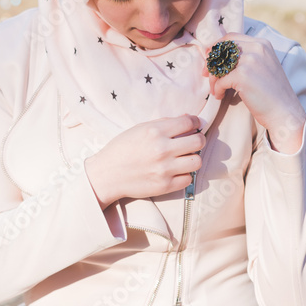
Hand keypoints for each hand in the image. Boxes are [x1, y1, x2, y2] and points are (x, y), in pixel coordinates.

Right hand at [85, 114, 205, 208]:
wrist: (107, 175)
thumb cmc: (122, 149)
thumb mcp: (139, 129)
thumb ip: (164, 123)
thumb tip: (187, 118)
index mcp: (155, 131)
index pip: (188, 122)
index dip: (194, 122)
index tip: (194, 125)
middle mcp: (162, 149)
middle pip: (198, 141)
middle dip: (198, 139)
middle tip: (192, 142)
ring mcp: (165, 169)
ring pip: (197, 161)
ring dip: (193, 158)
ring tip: (184, 158)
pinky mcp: (165, 186)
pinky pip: (188, 179)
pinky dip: (184, 175)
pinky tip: (176, 171)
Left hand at [202, 34, 305, 152]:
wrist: (285, 112)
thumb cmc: (272, 94)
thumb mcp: (263, 67)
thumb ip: (247, 58)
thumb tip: (219, 58)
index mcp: (262, 44)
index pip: (230, 37)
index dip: (217, 48)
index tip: (210, 59)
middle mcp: (257, 48)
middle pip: (222, 49)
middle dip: (211, 61)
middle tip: (207, 74)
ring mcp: (250, 60)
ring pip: (219, 64)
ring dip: (213, 78)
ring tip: (216, 90)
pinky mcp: (243, 75)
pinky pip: (220, 80)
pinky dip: (217, 89)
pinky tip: (220, 96)